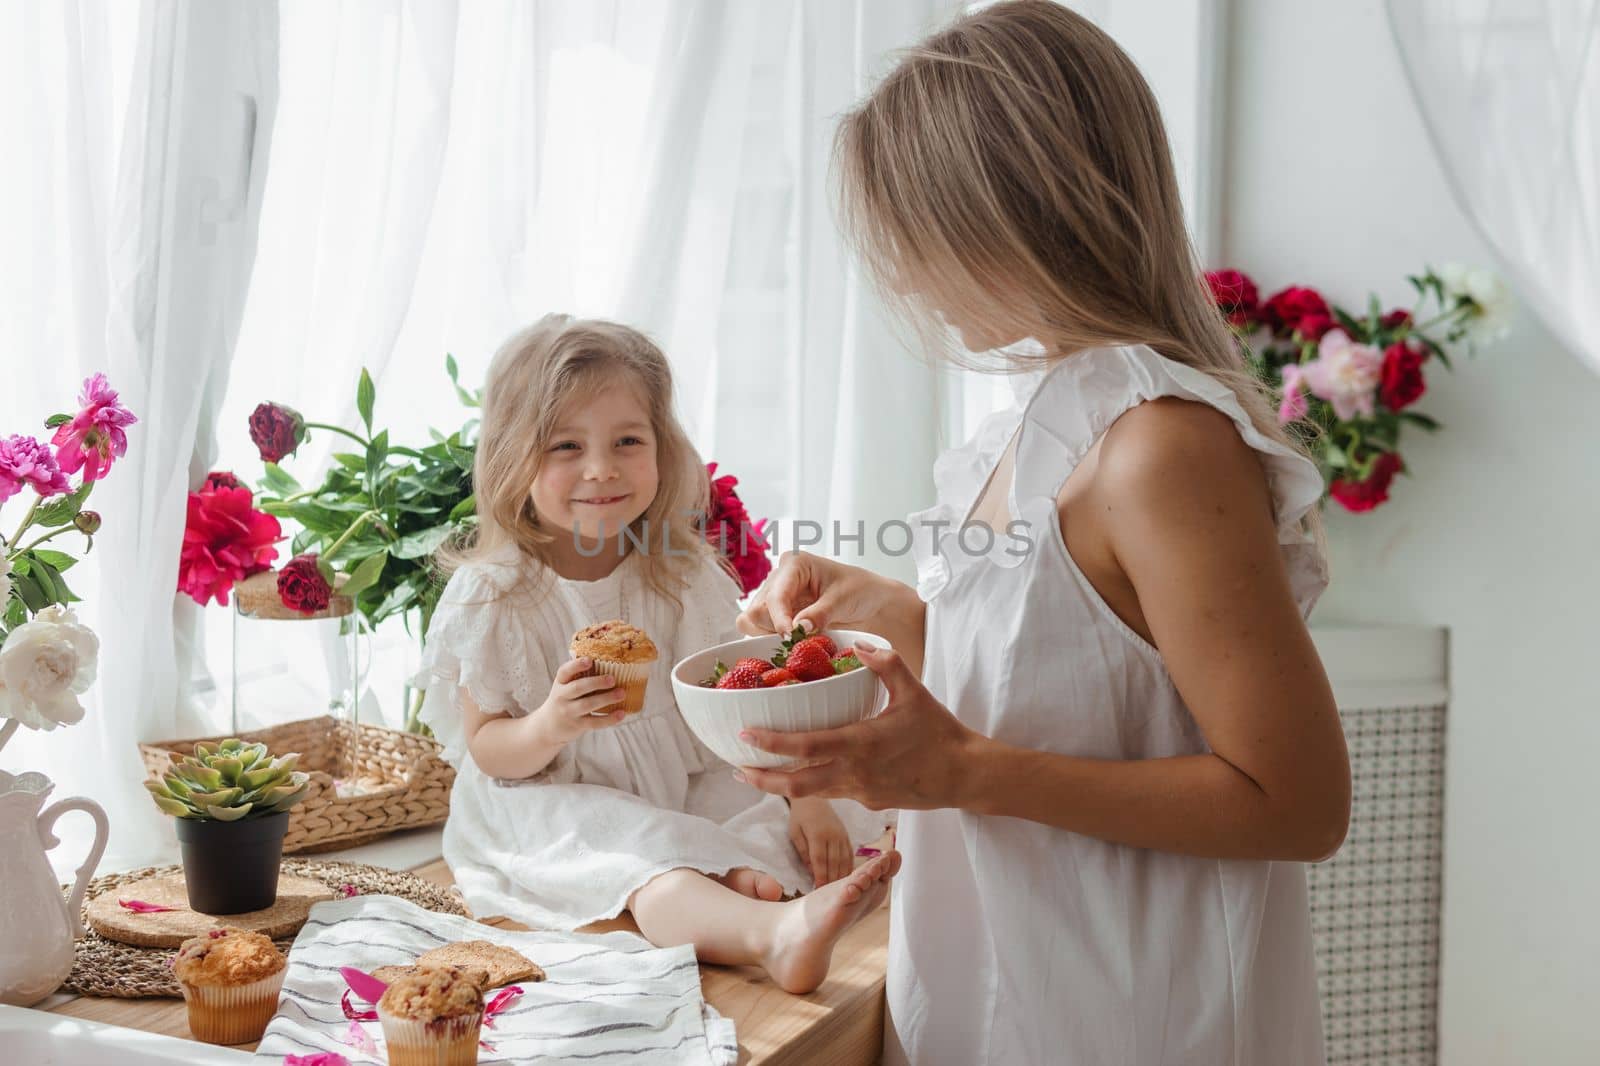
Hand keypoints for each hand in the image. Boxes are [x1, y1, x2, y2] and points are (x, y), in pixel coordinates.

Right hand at [533, 658, 628, 743]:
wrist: (549, 726)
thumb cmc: (565, 699)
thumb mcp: (565, 686)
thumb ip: (580, 675)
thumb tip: (609, 658)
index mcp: (560, 682)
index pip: (565, 671)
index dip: (576, 665)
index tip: (589, 660)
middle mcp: (562, 696)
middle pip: (577, 688)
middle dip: (596, 682)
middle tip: (612, 679)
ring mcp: (569, 712)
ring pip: (587, 705)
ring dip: (606, 699)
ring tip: (622, 693)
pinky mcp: (577, 725)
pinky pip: (594, 722)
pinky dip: (609, 719)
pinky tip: (622, 713)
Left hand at [736, 644, 984, 810]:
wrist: (964, 774)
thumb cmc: (939, 732)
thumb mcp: (914, 691)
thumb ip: (886, 664)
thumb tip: (858, 644)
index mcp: (860, 744)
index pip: (806, 746)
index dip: (772, 742)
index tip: (745, 734)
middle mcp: (854, 773)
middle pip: (796, 784)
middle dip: (762, 778)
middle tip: (737, 768)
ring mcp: (860, 792)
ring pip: (811, 795)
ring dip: (781, 786)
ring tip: (758, 775)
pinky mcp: (868, 802)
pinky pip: (833, 794)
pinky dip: (811, 786)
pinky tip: (804, 774)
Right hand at [738, 551, 885, 635]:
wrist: (870, 603)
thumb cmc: (860, 591)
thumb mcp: (843, 600)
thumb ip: (819, 614)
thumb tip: (797, 628)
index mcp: (793, 564)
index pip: (775, 595)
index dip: (779, 618)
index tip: (789, 637)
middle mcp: (778, 579)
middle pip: (757, 611)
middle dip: (774, 630)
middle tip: (799, 641)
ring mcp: (775, 598)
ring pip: (753, 623)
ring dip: (772, 637)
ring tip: (801, 640)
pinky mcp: (776, 616)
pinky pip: (760, 632)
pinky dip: (773, 641)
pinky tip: (795, 642)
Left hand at [786, 796, 852, 886]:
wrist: (814, 798)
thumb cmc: (800, 816)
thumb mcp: (795, 832)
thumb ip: (803, 851)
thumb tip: (812, 870)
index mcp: (818, 834)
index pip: (821, 860)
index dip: (821, 877)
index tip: (819, 890)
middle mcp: (833, 835)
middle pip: (834, 863)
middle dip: (831, 880)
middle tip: (829, 896)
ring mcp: (842, 835)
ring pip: (844, 860)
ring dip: (841, 876)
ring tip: (837, 890)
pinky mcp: (847, 835)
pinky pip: (850, 854)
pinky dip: (849, 867)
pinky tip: (846, 877)